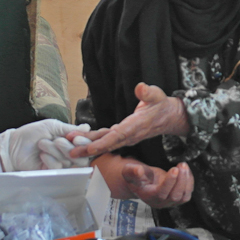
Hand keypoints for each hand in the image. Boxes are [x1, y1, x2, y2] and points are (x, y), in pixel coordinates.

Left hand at [0, 119, 91, 170]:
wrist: (15, 144)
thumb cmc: (33, 133)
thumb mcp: (53, 126)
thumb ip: (70, 129)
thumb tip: (87, 127)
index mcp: (70, 140)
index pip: (86, 144)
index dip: (84, 142)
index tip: (75, 137)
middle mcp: (68, 153)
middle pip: (81, 157)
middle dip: (69, 148)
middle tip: (57, 141)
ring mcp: (60, 163)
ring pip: (68, 161)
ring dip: (54, 150)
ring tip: (42, 144)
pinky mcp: (51, 171)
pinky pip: (58, 167)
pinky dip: (49, 159)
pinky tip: (41, 155)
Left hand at [69, 83, 189, 158]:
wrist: (169, 117)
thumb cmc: (161, 105)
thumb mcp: (157, 95)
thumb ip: (148, 92)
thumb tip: (140, 87)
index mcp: (136, 126)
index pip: (118, 135)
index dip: (104, 142)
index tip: (90, 148)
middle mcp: (129, 135)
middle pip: (107, 144)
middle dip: (89, 148)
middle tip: (71, 152)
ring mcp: (125, 137)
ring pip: (105, 143)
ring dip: (88, 147)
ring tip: (70, 148)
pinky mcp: (122, 135)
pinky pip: (106, 140)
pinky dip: (93, 142)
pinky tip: (81, 142)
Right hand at [121, 159, 193, 207]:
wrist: (142, 181)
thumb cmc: (136, 176)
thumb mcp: (129, 171)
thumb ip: (132, 171)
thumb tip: (138, 170)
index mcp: (148, 196)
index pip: (161, 193)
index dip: (169, 182)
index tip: (174, 169)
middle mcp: (160, 202)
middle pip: (175, 196)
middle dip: (181, 180)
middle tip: (182, 165)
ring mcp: (170, 202)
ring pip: (183, 196)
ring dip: (187, 181)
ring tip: (183, 165)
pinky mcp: (177, 198)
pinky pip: (187, 193)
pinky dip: (189, 182)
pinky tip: (186, 170)